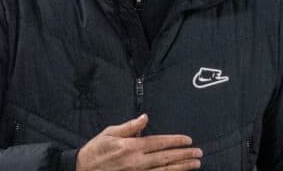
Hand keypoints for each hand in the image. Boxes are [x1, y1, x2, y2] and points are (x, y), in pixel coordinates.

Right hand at [76, 114, 201, 170]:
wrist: (83, 170)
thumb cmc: (95, 150)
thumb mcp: (110, 133)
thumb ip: (129, 126)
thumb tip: (145, 118)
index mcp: (131, 146)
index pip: (159, 142)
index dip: (175, 141)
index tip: (188, 140)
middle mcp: (137, 162)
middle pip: (166, 158)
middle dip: (184, 155)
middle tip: (199, 153)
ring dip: (182, 168)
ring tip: (195, 164)